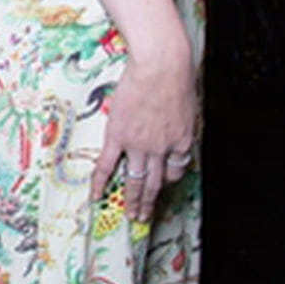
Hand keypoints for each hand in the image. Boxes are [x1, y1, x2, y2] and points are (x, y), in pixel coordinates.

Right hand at [91, 34, 196, 222]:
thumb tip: (176, 123)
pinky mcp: (118, 136)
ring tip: (129, 215)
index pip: (176, 170)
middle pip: (155, 183)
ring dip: (132, 201)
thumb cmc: (176, 77)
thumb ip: (180, 121)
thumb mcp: (187, 105)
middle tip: (144, 217)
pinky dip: (101, 182)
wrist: (160, 66)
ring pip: (135, 181)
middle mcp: (161, 150)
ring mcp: (139, 146)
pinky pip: (107, 165)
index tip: (162, 183)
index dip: (168, 179)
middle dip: (149, 202)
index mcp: (180, 142)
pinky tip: (96, 196)